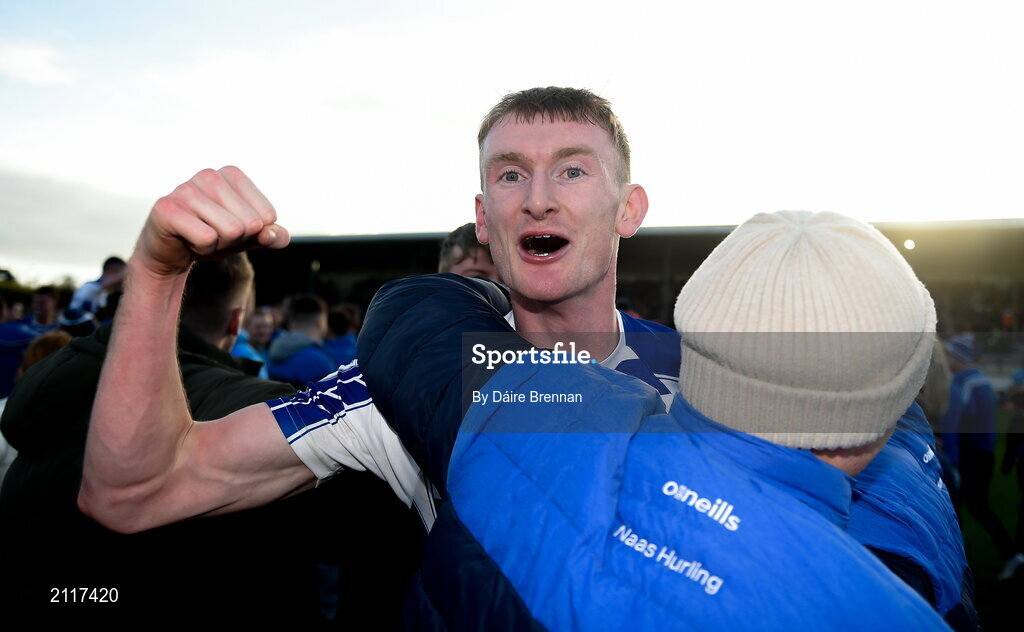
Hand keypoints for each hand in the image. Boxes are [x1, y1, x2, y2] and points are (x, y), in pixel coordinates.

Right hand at [135, 166, 289, 275]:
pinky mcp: (167, 208)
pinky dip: (202, 249)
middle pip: (250, 224)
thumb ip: (274, 236)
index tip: (229, 227)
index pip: (267, 215)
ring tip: (199, 235)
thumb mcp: (250, 238)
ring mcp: (186, 188)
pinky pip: (207, 239)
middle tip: (212, 233)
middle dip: (235, 239)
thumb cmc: (214, 237)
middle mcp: (209, 175)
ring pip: (231, 231)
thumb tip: (270, 233)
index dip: (252, 232)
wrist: (171, 252)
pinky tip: (186, 239)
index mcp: (232, 174)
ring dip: (218, 245)